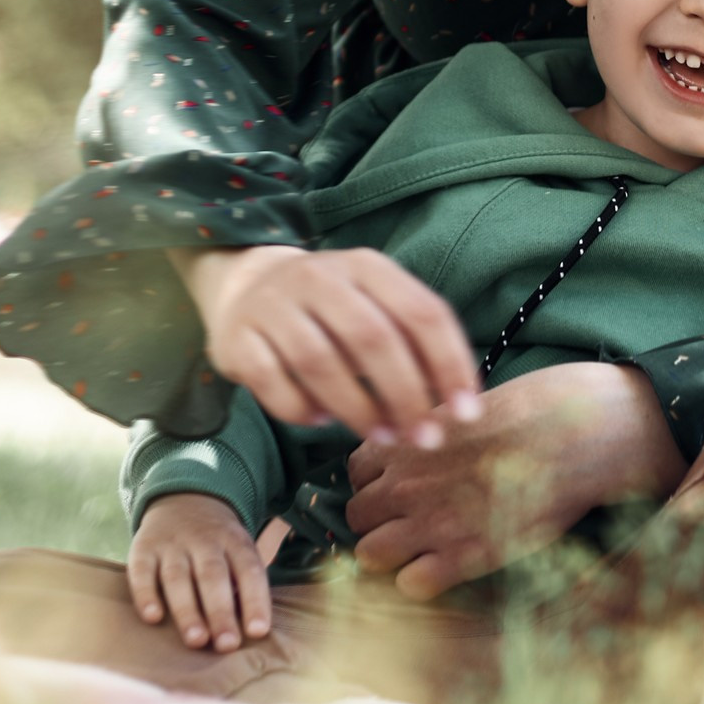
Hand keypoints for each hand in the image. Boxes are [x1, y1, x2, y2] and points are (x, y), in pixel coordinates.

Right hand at [128, 491, 274, 652]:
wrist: (184, 499)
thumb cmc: (218, 546)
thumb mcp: (238, 551)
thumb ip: (244, 584)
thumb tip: (253, 632)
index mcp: (234, 541)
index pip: (249, 570)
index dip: (255, 600)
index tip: (258, 631)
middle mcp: (204, 540)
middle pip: (212, 576)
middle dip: (220, 611)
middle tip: (227, 644)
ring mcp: (172, 544)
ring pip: (178, 577)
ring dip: (187, 610)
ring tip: (196, 640)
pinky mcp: (143, 548)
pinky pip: (142, 571)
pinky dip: (146, 594)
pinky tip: (153, 618)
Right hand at [170, 243, 481, 442]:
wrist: (246, 284)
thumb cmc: (330, 307)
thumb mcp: (374, 303)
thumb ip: (412, 342)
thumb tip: (453, 402)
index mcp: (366, 266)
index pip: (421, 312)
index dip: (449, 364)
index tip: (466, 411)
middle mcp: (319, 277)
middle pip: (372, 338)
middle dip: (406, 395)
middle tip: (425, 437)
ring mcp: (273, 305)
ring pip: (320, 363)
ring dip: (359, 409)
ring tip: (384, 436)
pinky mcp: (238, 339)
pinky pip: (273, 382)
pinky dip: (303, 410)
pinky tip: (323, 421)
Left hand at [343, 364, 688, 602]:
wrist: (579, 435)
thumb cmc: (537, 411)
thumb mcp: (470, 405)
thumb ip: (435, 430)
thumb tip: (426, 443)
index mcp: (408, 441)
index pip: (356, 472)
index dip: (377, 482)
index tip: (400, 487)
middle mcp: (406, 483)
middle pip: (357, 515)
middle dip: (379, 520)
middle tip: (413, 522)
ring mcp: (430, 522)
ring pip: (369, 554)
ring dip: (392, 554)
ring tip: (426, 549)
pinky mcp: (463, 557)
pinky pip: (410, 585)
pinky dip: (422, 581)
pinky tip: (450, 567)